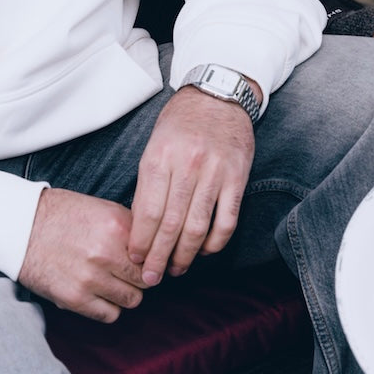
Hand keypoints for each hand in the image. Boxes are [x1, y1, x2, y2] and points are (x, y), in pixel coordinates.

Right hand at [18, 188, 144, 321]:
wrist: (22, 227)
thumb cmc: (64, 215)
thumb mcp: (103, 209)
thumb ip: (131, 228)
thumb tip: (155, 246)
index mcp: (116, 226)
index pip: (154, 253)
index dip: (152, 258)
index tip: (147, 260)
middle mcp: (106, 253)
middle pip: (146, 279)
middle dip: (141, 277)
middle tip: (130, 273)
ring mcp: (91, 278)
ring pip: (132, 299)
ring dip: (126, 293)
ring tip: (114, 283)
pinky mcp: (74, 299)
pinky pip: (110, 315)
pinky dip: (110, 307)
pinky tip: (101, 294)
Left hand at [127, 84, 256, 286]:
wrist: (218, 95)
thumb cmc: (181, 123)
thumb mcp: (154, 145)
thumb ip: (149, 183)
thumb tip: (141, 227)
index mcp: (159, 157)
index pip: (146, 212)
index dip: (140, 242)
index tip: (135, 259)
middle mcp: (187, 166)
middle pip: (170, 225)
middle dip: (158, 257)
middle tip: (151, 278)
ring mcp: (214, 173)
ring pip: (198, 227)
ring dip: (185, 256)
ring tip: (176, 269)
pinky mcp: (237, 178)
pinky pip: (226, 221)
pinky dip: (215, 242)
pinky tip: (204, 251)